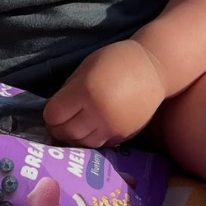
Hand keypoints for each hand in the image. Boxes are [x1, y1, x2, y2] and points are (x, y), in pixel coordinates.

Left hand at [43, 40, 167, 147]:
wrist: (154, 69)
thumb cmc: (117, 61)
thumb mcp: (86, 66)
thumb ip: (69, 88)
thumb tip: (55, 109)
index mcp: (86, 91)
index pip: (54, 115)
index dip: (50, 113)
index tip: (54, 108)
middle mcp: (98, 112)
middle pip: (66, 132)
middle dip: (58, 128)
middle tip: (60, 121)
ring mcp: (112, 127)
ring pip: (82, 143)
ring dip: (75, 136)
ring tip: (76, 124)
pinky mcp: (124, 135)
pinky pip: (100, 144)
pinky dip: (92, 138)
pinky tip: (93, 127)